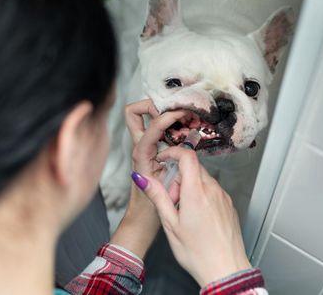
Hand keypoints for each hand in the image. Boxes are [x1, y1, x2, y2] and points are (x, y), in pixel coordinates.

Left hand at [110, 99, 186, 257]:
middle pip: (135, 112)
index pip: (152, 126)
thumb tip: (186, 151)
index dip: (168, 117)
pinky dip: (171, 123)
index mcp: (141, 155)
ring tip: (186, 117)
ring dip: (164, 111)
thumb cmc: (151, 207)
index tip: (184, 115)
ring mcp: (144, 146)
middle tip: (177, 111)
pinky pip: (158, 128)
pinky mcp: (151, 149)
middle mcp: (140, 146)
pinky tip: (187, 129)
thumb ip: (176, 173)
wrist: (142, 218)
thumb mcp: (166, 190)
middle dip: (154, 104)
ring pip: (145, 117)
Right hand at [136, 146, 251, 285]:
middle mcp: (213, 190)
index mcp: (196, 192)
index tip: (164, 160)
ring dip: (190, 188)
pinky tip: (198, 217)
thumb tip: (143, 178)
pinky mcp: (229, 204)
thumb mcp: (170, 224)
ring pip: (203, 180)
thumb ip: (158, 197)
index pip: (187, 156)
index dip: (173, 153)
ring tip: (185, 214)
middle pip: (193, 169)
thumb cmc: (198, 252)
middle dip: (179, 179)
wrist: (225, 269)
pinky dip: (202, 196)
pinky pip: (213, 191)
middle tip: (172, 202)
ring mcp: (223, 196)